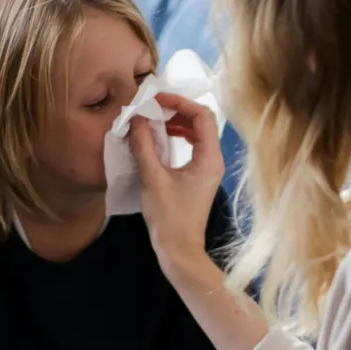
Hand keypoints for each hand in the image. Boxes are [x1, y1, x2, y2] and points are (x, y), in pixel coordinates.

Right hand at [130, 92, 224, 276]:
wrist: (179, 250)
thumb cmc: (168, 218)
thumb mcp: (152, 178)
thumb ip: (144, 145)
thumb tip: (136, 118)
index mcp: (209, 158)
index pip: (202, 116)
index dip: (180, 102)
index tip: (157, 99)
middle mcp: (214, 159)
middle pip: (202, 121)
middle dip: (178, 110)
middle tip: (153, 108)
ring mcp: (208, 167)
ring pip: (198, 132)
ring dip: (176, 122)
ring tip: (154, 121)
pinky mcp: (200, 175)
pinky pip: (193, 145)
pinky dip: (177, 136)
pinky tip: (160, 138)